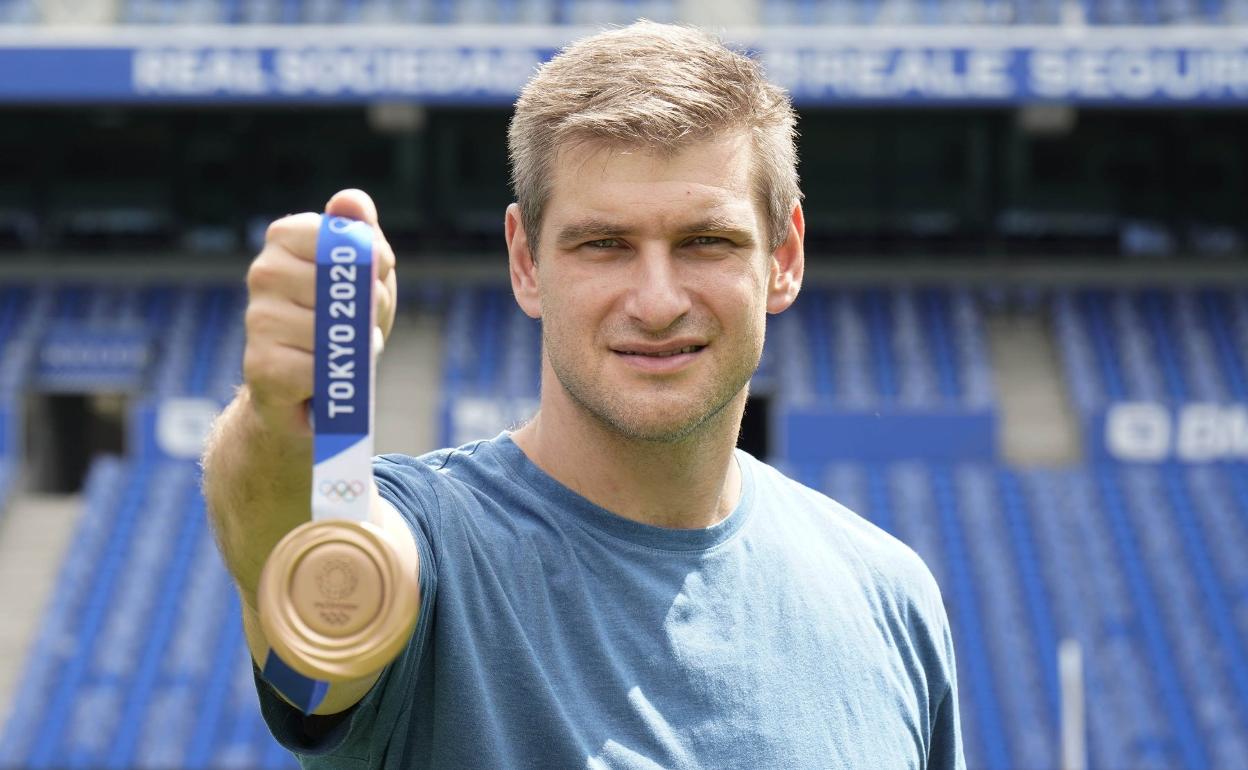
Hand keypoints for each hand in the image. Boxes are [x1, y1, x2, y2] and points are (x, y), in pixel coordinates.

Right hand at [242, 189, 397, 435]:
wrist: (308, 392)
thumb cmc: (339, 322)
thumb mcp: (360, 274)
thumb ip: (359, 234)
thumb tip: (351, 200)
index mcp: (285, 238)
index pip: (342, 238)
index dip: (373, 263)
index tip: (374, 278)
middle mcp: (263, 271)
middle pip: (342, 284)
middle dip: (370, 307)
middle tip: (362, 323)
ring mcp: (257, 317)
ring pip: (333, 328)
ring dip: (355, 345)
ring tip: (342, 349)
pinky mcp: (259, 364)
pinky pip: (320, 367)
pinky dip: (334, 376)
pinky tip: (323, 376)